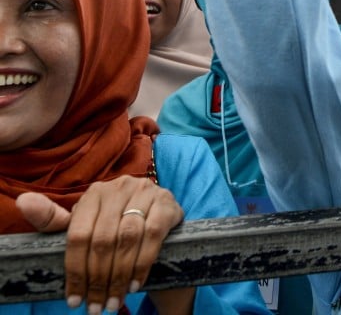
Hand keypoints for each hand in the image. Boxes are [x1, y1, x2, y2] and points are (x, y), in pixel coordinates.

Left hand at [16, 176, 185, 313]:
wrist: (159, 220)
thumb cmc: (115, 225)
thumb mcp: (85, 223)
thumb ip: (54, 220)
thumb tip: (23, 202)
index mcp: (95, 193)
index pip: (78, 235)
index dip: (75, 270)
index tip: (74, 300)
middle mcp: (120, 187)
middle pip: (102, 240)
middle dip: (98, 279)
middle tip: (97, 306)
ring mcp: (147, 192)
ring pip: (128, 238)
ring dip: (120, 275)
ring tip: (115, 301)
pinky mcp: (168, 203)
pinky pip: (153, 235)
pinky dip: (143, 263)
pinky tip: (135, 283)